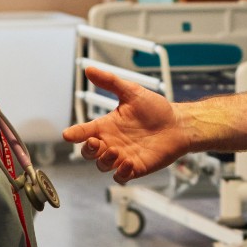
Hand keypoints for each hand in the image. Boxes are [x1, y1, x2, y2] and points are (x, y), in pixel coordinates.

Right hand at [62, 66, 188, 182]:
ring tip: (115, 151)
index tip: (68, 134)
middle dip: (88, 150)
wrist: (178, 123)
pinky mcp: (136, 167)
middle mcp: (112, 142)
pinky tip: (128, 163)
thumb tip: (89, 69)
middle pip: (89, 153)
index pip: (85, 131)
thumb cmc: (155, 108)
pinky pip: (121, 177)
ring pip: (103, 165)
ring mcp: (123, 156)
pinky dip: (121, 173)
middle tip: (95, 142)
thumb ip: (110, 82)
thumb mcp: (131, 92)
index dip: (75, 133)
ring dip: (105, 160)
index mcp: (107, 126)